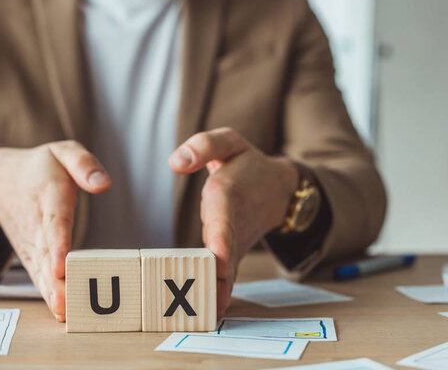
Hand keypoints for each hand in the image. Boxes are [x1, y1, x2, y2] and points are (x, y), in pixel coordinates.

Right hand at [0, 142, 111, 320]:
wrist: (0, 182)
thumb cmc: (40, 168)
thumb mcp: (62, 151)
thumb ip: (83, 164)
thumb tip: (103, 183)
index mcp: (48, 195)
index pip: (54, 221)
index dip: (57, 244)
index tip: (60, 265)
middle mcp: (37, 223)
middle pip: (46, 254)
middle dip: (55, 280)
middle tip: (66, 303)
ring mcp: (32, 242)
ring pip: (41, 270)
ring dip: (51, 292)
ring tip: (64, 312)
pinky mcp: (32, 254)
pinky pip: (39, 275)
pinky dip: (48, 294)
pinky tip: (61, 312)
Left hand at [169, 127, 298, 316]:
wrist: (278, 190)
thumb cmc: (247, 165)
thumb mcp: (230, 143)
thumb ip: (204, 146)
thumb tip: (176, 161)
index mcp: (229, 194)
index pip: (223, 216)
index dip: (221, 238)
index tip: (217, 259)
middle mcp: (232, 222)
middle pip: (224, 251)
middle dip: (219, 273)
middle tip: (211, 298)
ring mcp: (234, 242)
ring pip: (226, 268)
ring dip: (219, 289)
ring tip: (208, 312)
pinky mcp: (232, 253)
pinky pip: (226, 274)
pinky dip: (222, 292)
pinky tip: (213, 311)